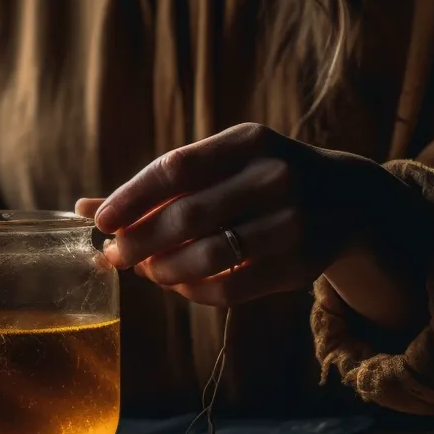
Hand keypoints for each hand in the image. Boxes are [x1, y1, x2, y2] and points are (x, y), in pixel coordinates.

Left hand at [87, 123, 409, 310]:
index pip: (175, 169)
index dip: (131, 198)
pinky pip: (230, 289)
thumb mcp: (221, 164)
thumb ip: (159, 186)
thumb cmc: (260, 178)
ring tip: (146, 270)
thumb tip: (85, 209)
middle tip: (114, 256)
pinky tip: (178, 284)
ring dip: (163, 270)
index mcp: (248, 142)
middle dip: (140, 241)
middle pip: (187, 217)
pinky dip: (193, 291)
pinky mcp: (299, 265)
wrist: (348, 199)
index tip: (100, 221)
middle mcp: (275, 178)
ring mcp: (292, 223)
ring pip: (208, 257)